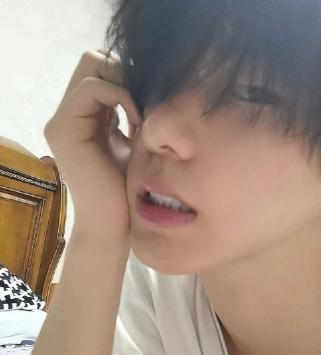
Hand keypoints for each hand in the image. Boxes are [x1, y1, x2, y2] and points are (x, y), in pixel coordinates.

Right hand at [44, 49, 141, 237]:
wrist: (116, 220)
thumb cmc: (129, 186)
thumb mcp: (134, 140)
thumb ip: (130, 112)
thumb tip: (146, 82)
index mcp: (86, 116)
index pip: (102, 70)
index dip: (128, 76)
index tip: (149, 101)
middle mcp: (70, 115)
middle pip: (94, 60)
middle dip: (125, 74)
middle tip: (144, 103)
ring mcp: (62, 121)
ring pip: (92, 68)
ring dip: (125, 85)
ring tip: (140, 116)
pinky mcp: (63, 129)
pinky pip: (91, 89)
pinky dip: (119, 97)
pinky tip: (135, 122)